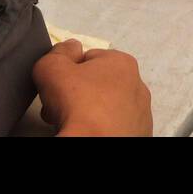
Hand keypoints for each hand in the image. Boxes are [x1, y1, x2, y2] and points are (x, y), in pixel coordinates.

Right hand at [33, 40, 151, 135]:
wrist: (95, 144)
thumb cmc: (77, 104)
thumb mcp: (51, 67)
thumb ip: (58, 52)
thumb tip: (70, 48)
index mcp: (122, 62)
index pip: (87, 59)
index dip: (67, 73)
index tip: (57, 88)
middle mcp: (138, 86)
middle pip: (96, 84)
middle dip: (76, 95)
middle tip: (60, 108)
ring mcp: (141, 115)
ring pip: (105, 108)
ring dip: (87, 113)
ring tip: (72, 124)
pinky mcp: (139, 136)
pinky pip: (113, 128)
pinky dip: (100, 130)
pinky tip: (87, 134)